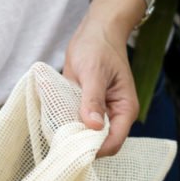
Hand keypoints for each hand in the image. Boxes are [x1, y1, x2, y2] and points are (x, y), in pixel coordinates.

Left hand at [63, 0, 141, 156]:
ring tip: (56, 132)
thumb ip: (93, 100)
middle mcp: (114, 114)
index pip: (114, 142)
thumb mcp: (93, 72)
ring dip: (73, 135)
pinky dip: (67, 124)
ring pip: (87, 134)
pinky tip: (55, 121)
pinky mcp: (86, 106)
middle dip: (82, 145)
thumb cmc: (98, 47)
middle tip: (60, 142)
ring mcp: (100, 111)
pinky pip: (76, 122)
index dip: (96, 150)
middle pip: (100, 142)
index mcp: (124, 109)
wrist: (95, 30)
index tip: (74, 150)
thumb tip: (93, 126)